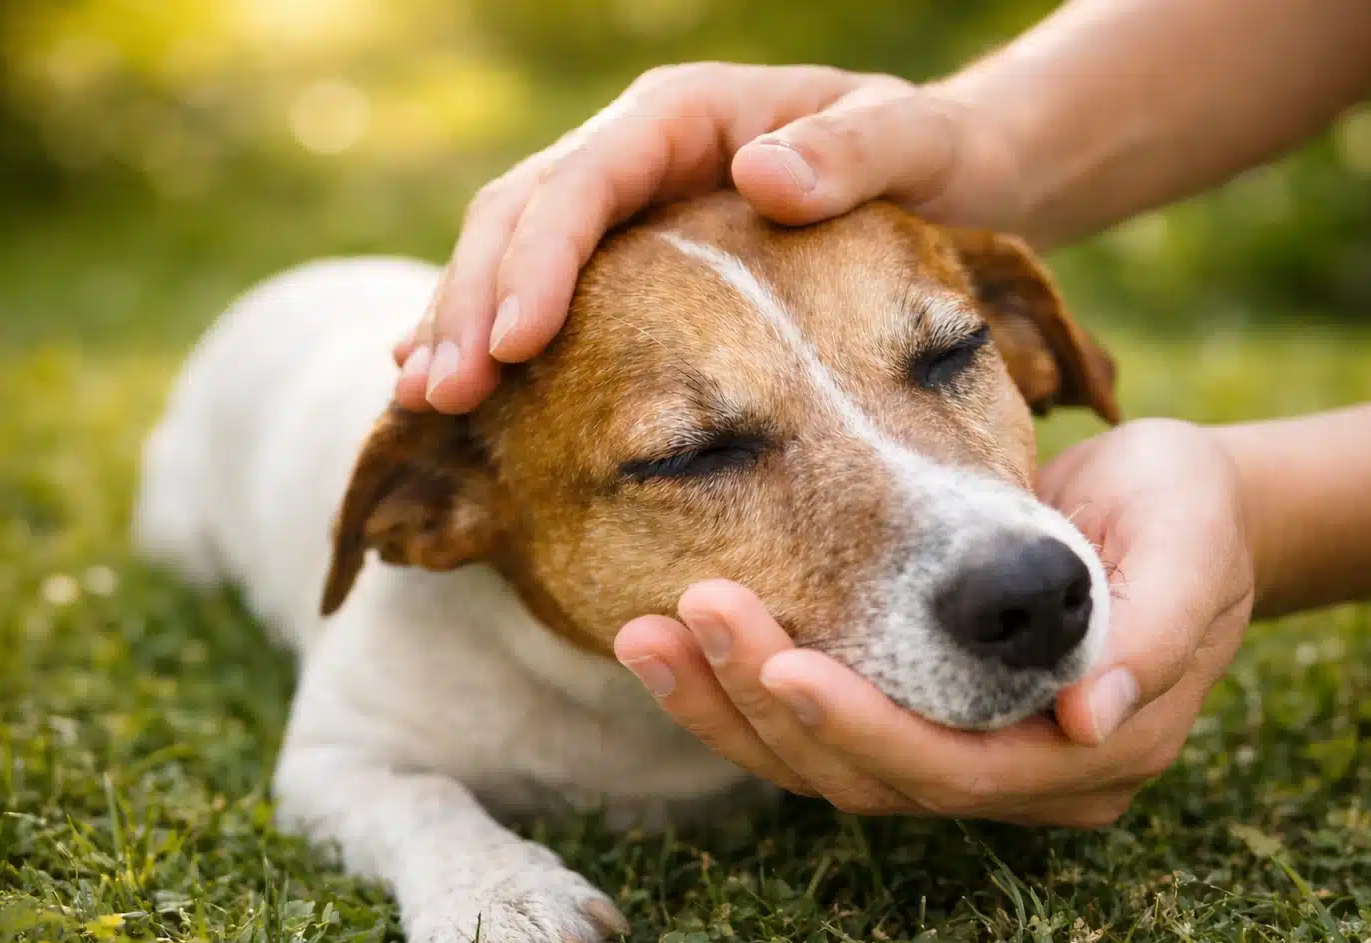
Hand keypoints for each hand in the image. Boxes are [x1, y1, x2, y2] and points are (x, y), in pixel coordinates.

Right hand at [392, 62, 1017, 412]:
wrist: (945, 168)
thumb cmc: (932, 154)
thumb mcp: (917, 143)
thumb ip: (856, 152)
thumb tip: (763, 176)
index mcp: (688, 116)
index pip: (584, 183)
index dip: (538, 261)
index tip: (513, 344)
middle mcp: (638, 151)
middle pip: (524, 215)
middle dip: (474, 301)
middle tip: (442, 394)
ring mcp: (625, 201)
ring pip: (513, 249)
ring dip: (463, 319)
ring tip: (426, 398)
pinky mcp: (628, 251)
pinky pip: (543, 282)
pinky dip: (494, 327)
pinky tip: (458, 379)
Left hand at [612, 419, 1255, 825]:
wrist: (1168, 503)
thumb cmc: (1185, 513)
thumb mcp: (1192, 547)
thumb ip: (1155, 636)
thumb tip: (1091, 721)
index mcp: (1094, 751)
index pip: (959, 770)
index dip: (868, 729)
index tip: (783, 665)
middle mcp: (1018, 774)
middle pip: (869, 776)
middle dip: (769, 707)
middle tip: (689, 618)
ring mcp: (961, 749)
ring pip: (823, 764)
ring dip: (729, 705)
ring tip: (648, 637)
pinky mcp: (914, 711)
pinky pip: (814, 725)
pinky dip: (739, 689)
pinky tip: (672, 645)